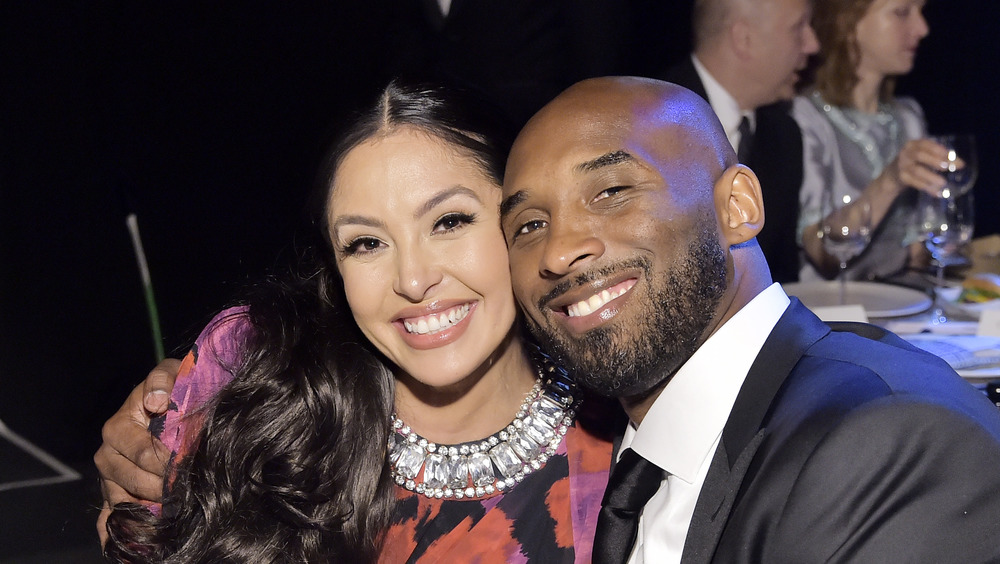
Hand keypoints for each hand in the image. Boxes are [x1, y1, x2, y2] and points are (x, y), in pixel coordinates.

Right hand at [95, 358, 180, 544]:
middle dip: (165, 485)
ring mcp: (109, 478)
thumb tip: (156, 401)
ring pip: (126, 503)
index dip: (169, 461)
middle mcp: (107, 455)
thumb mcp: (172, 373)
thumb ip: (163, 379)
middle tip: (188, 485)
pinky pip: (109, 519)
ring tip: (176, 507)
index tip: (188, 463)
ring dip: (151, 507)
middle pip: (136, 482)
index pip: (144, 454)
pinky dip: (119, 532)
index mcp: (117, 428)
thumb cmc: (172, 388)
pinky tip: (131, 548)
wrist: (168, 403)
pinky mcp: (113, 494)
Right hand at [889, 138, 951, 195]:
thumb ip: (938, 157)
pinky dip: (926, 187)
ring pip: (917, 170)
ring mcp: (902, 166)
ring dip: (930, 176)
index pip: (926, 144)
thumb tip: (960, 164)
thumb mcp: (923, 156)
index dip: (938, 149)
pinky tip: (936, 192)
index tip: (951, 155)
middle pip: (920, 155)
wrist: (892, 175)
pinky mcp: (901, 178)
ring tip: (943, 183)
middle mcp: (905, 153)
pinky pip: (914, 182)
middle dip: (936, 161)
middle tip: (948, 167)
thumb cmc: (914, 163)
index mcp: (913, 144)